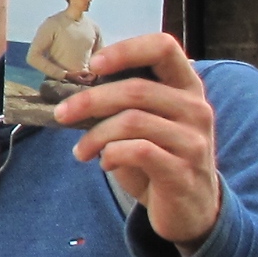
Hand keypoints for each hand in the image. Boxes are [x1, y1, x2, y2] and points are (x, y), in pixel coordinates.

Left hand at [54, 34, 221, 253]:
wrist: (189, 209)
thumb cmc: (159, 159)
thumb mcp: (145, 125)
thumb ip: (123, 104)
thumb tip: (73, 91)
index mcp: (186, 87)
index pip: (163, 47)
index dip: (126, 50)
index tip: (93, 65)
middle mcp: (195, 108)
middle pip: (136, 89)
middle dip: (90, 100)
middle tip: (62, 114)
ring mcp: (192, 140)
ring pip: (132, 121)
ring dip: (95, 135)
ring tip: (82, 151)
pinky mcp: (182, 171)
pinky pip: (137, 151)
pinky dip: (111, 154)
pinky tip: (106, 163)